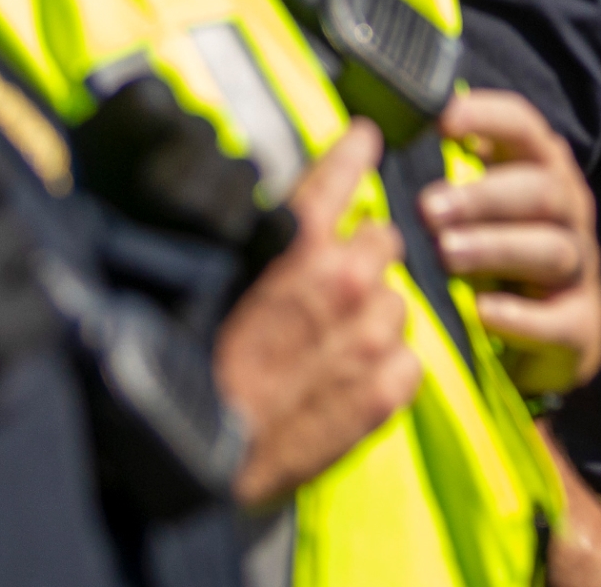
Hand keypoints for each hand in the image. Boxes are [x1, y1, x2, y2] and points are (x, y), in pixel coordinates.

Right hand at [215, 125, 419, 506]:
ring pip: (397, 302)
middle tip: (332, 282)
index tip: (366, 137)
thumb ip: (242, 250)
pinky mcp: (385, 391)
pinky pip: (408, 359)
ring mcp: (370, 340)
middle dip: (363, 254)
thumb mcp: (204, 291)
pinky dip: (387, 366)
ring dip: (373, 313)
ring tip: (332, 343)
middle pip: (383, 241)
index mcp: (294, 251)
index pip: (334, 180)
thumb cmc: (193, 374)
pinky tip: (351, 379)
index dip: (351, 154)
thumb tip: (258, 225)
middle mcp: (344, 286)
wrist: (204, 463)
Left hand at [421, 87, 600, 391]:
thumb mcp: (474, 208)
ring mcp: (580, 268)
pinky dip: (520, 317)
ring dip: (497, 247)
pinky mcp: (581, 323)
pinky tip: (481, 312)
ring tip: (446, 253)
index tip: (442, 121)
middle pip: (542, 190)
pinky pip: (558, 320)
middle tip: (427, 209)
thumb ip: (444, 173)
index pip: (524, 128)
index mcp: (539, 169)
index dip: (488, 118)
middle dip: (484, 196)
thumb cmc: (491, 254)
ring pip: (552, 249)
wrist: (546, 335)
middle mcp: (568, 212)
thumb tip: (375, 138)